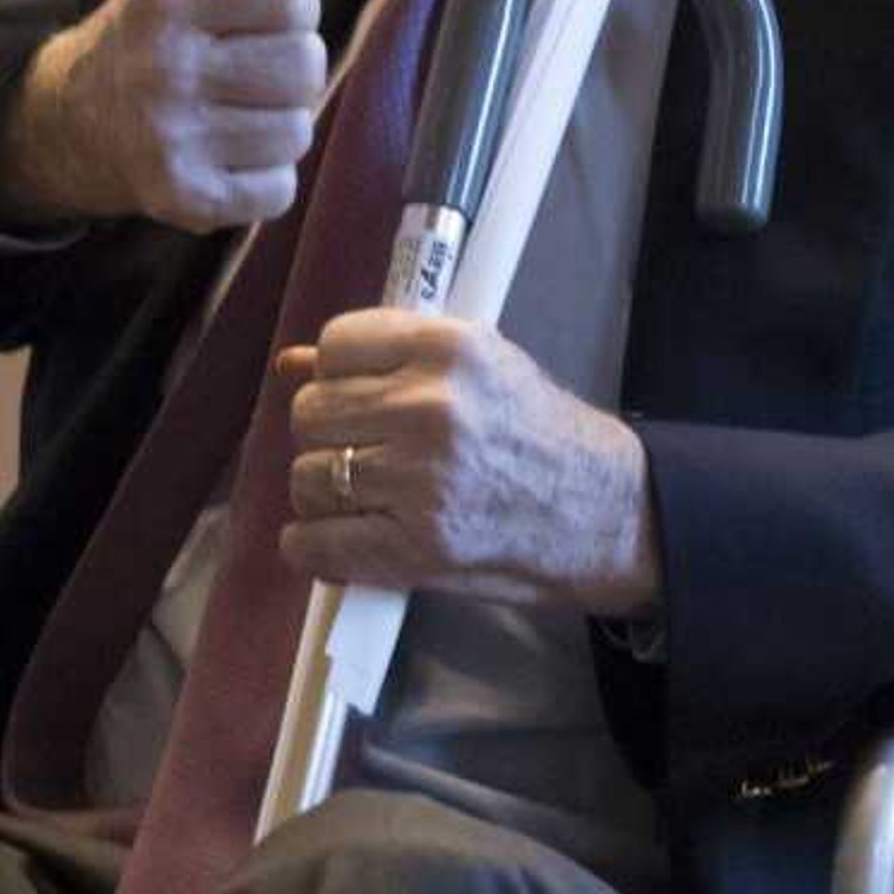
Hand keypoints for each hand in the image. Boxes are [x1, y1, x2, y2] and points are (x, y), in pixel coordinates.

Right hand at [0, 0, 325, 232]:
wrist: (78, 118)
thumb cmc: (161, 25)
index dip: (286, 4)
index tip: (250, 12)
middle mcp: (161, 62)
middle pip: (307, 67)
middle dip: (288, 66)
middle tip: (242, 66)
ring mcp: (167, 135)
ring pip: (297, 131)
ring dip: (277, 122)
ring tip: (232, 108)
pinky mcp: (180, 198)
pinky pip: (277, 191)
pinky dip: (263, 178)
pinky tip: (224, 153)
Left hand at [276, 312, 658, 615]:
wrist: (601, 512)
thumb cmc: (539, 433)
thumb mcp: (481, 367)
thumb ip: (390, 359)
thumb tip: (292, 363)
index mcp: (449, 349)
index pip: (336, 345)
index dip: (337, 373)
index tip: (357, 394)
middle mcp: (428, 408)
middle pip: (311, 412)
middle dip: (328, 434)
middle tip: (364, 450)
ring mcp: (418, 481)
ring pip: (307, 478)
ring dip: (324, 492)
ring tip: (365, 496)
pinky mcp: (413, 548)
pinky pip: (315, 543)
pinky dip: (315, 547)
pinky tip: (344, 540)